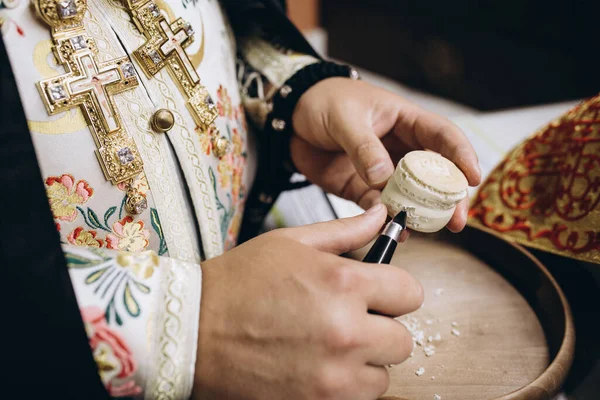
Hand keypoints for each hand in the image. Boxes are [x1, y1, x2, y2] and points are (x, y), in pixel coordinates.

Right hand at [192, 204, 422, 399]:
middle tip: (351, 320)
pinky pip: (361, 398)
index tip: (380, 294)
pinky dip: (347, 385)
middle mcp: (347, 331)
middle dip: (381, 328)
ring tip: (331, 345)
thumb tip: (381, 217)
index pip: (411, 292)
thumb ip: (345, 231)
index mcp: (344, 282)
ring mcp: (335, 375)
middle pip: (403, 339)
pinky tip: (320, 366)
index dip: (395, 291)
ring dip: (365, 361)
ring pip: (384, 373)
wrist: (192, 331)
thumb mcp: (290, 242)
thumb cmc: (238, 282)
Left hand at [291, 78, 481, 231]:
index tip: (473, 178)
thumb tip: (383, 177)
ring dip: (419, 214)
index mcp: (405, 120)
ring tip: (427, 230)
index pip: (442, 137)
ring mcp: (382, 170)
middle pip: (433, 174)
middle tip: (456, 220)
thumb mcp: (345, 118)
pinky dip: (387, 220)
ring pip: (409, 195)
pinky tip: (394, 231)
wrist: (290, 119)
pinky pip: (379, 207)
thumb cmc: (322, 102)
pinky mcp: (362, 188)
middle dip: (447, 197)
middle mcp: (399, 148)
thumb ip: (363, 147)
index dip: (461, 156)